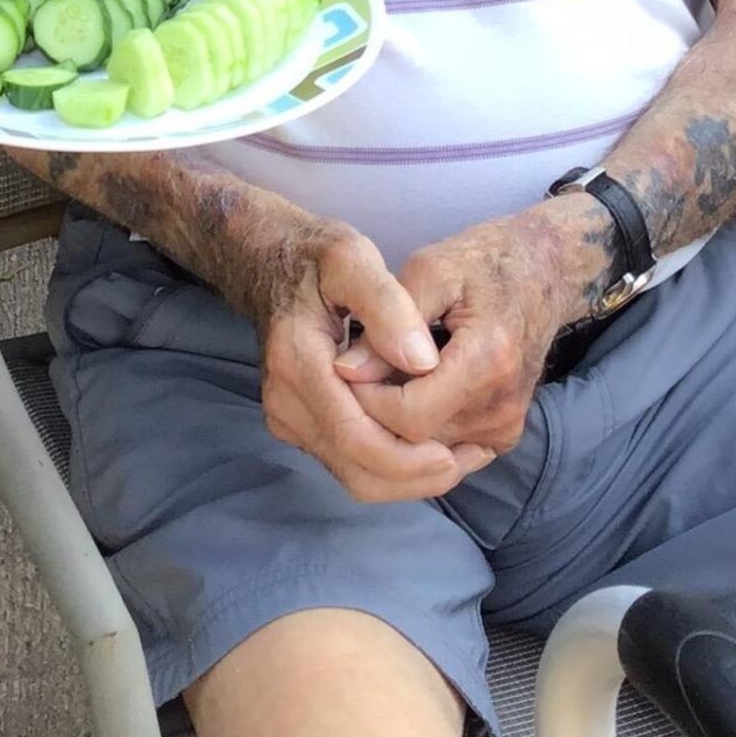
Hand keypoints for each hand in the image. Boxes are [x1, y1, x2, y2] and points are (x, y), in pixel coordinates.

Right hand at [257, 226, 495, 503]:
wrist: (267, 262)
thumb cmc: (315, 257)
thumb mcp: (352, 258)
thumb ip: (386, 306)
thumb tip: (423, 362)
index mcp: (296, 363)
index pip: (356, 437)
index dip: (410, 457)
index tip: (458, 449)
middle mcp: (284, 402)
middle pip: (357, 471)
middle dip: (416, 477)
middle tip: (467, 459)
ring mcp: (286, 419)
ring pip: (354, 477)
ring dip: (407, 479)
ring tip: (457, 457)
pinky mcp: (296, 426)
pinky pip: (348, 465)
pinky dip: (390, 467)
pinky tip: (426, 446)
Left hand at [335, 210, 584, 465]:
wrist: (544, 272)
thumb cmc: (482, 262)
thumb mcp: (430, 271)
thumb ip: (386, 321)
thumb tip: (345, 370)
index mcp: (488, 362)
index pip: (408, 417)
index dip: (366, 397)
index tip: (345, 363)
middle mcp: (501, 408)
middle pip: (415, 441)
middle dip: (375, 410)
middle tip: (358, 368)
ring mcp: (505, 429)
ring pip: (425, 451)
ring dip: (395, 419)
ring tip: (385, 372)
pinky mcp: (503, 437)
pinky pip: (444, 449)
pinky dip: (420, 426)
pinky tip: (411, 388)